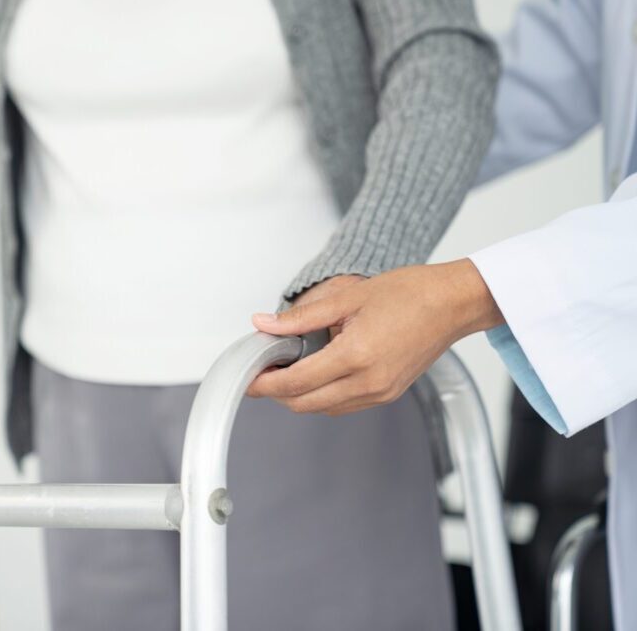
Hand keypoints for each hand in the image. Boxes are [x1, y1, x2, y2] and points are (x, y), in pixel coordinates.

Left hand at [247, 260, 503, 413]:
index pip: (296, 382)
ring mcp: (380, 392)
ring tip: (285, 368)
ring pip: (322, 408)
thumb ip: (301, 317)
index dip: (265, 382)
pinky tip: (315, 373)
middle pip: (304, 403)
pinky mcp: (387, 394)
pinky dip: (322, 395)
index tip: (248, 376)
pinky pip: (343, 404)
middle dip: (276, 392)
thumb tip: (264, 324)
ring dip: (299, 395)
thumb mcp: (347, 297)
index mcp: (356, 356)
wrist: (453, 303)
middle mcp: (369, 382)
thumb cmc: (409, 294)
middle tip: (260, 372)